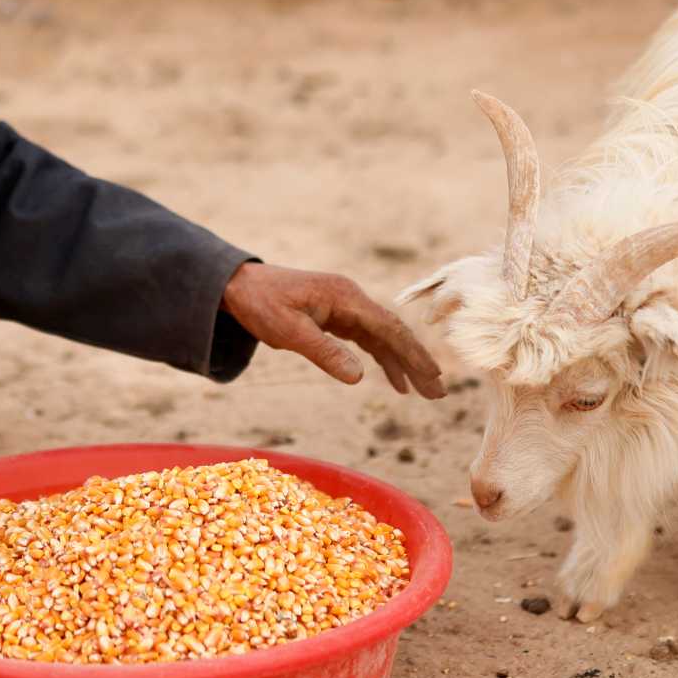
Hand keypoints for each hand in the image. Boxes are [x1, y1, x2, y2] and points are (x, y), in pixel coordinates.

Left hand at [223, 262, 446, 399]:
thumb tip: (360, 377)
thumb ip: (324, 353)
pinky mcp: (338, 316)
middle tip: (438, 391)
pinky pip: (368, 339)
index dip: (411, 354)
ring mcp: (346, 307)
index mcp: (345, 297)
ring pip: (384, 337)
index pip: (388, 328)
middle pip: (394, 332)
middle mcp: (352, 299)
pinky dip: (383, 359)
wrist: (238, 286)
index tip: (431, 376)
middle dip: (417, 362)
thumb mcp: (288, 332)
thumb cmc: (261, 305)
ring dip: (404, 363)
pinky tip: (395, 380)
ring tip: (425, 391)